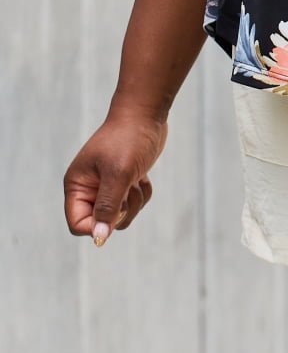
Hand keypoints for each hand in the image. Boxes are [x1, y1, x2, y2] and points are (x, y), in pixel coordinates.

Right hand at [63, 109, 167, 245]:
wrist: (146, 114)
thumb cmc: (128, 139)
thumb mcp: (118, 174)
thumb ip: (107, 206)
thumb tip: (99, 237)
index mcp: (77, 186)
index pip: (78, 224)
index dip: (96, 225)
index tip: (116, 211)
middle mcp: (89, 188)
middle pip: (100, 223)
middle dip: (120, 211)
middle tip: (129, 189)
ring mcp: (107, 186)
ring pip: (119, 216)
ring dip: (133, 203)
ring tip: (136, 180)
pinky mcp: (124, 183)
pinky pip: (133, 205)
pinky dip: (142, 195)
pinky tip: (143, 177)